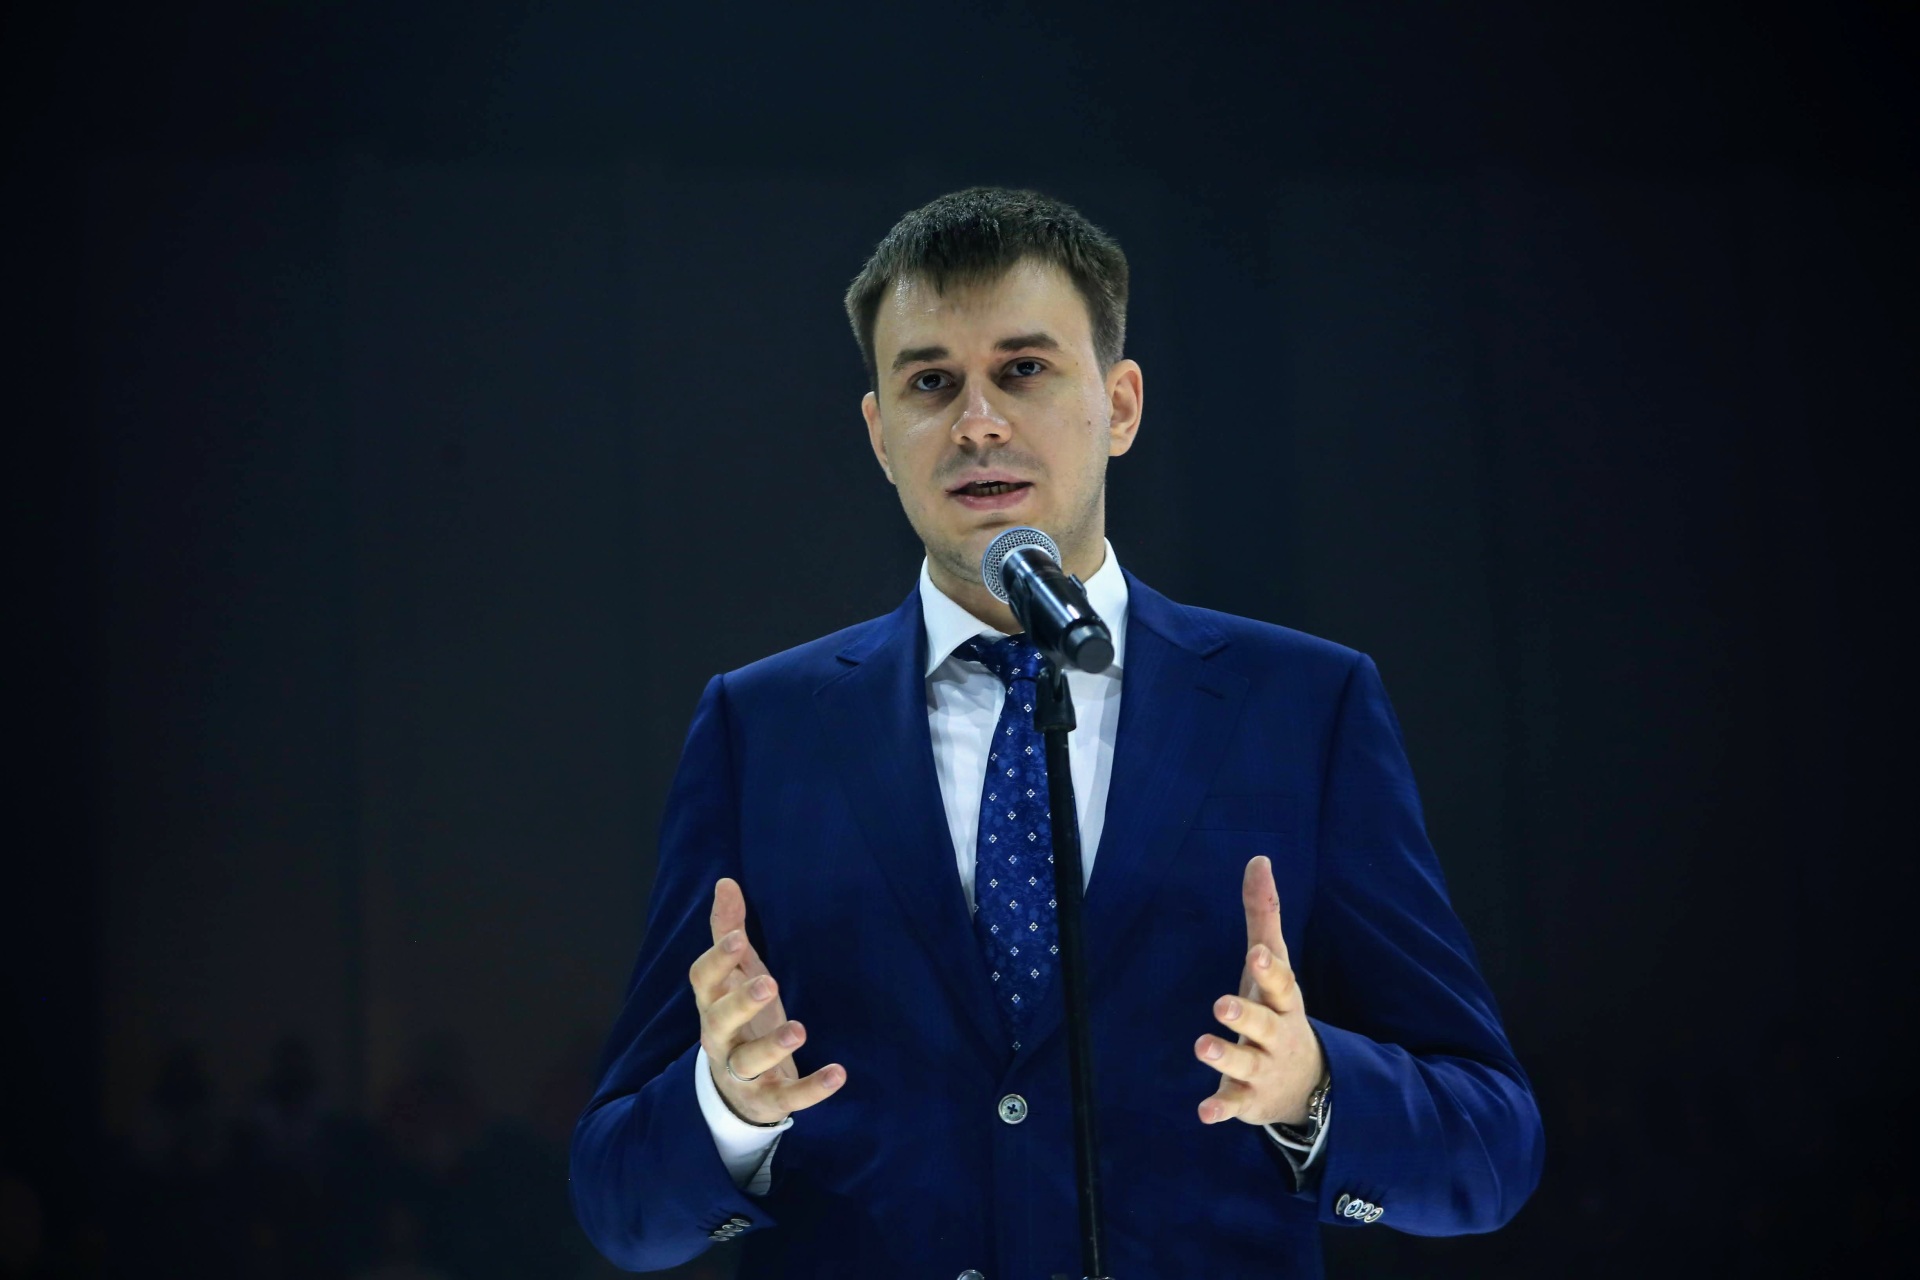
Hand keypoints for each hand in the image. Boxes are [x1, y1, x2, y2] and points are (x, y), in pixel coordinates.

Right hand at [689, 877, 845, 1124]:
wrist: (738, 1092)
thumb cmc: (740, 1019)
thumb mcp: (737, 975)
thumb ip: (729, 931)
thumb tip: (726, 882)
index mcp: (713, 1004)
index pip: (703, 981)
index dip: (717, 960)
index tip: (738, 938)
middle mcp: (721, 1039)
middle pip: (720, 1021)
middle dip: (742, 1003)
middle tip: (768, 983)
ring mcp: (742, 1073)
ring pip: (749, 1062)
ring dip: (772, 1046)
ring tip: (799, 1029)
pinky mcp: (768, 1099)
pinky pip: (788, 1097)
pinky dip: (812, 1088)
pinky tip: (838, 1073)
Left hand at [1195, 855, 1325, 1127]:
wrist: (1308, 1083)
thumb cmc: (1279, 1010)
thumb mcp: (1273, 966)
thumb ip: (1264, 915)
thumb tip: (1257, 859)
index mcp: (1283, 1001)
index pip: (1280, 982)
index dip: (1270, 970)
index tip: (1257, 954)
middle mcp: (1277, 1034)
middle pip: (1263, 1023)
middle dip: (1244, 1014)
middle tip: (1220, 1004)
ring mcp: (1263, 1068)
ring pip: (1245, 1064)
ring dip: (1224, 1056)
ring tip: (1201, 1045)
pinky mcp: (1247, 1099)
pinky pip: (1234, 1105)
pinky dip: (1220, 1109)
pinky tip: (1203, 1113)